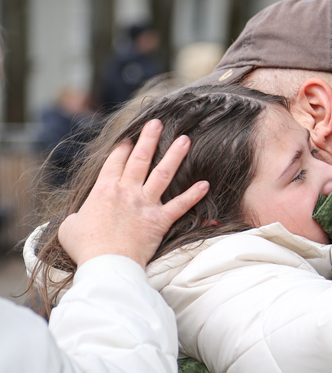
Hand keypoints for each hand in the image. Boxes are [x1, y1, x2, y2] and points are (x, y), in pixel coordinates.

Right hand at [59, 119, 208, 267]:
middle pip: (140, 159)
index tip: (129, 138)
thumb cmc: (86, 248)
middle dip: (149, 139)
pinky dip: (193, 195)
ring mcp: (145, 204)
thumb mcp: (70, 227)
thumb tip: (81, 217)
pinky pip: (180, 205)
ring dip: (175, 156)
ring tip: (185, 140)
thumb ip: (78, 216)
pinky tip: (205, 184)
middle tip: (158, 123)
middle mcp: (127, 192)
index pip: (115, 162)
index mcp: (104, 190)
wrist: (107, 263)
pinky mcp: (160, 220)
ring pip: (163, 173)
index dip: (123, 148)